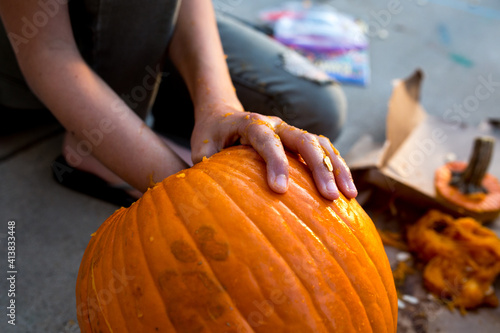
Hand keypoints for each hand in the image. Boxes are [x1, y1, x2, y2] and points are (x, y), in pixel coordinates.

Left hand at [190, 106, 356, 199]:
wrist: (222, 115)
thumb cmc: (210, 136)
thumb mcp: (201, 149)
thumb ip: (205, 168)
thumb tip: (208, 200)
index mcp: (249, 123)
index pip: (266, 139)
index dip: (275, 163)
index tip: (280, 190)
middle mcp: (275, 124)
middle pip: (303, 139)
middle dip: (319, 167)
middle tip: (330, 197)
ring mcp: (290, 131)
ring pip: (320, 143)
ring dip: (336, 167)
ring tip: (348, 195)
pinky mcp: (299, 141)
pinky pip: (324, 150)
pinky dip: (337, 168)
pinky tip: (347, 192)